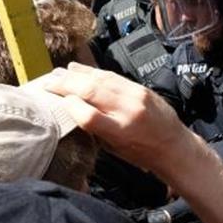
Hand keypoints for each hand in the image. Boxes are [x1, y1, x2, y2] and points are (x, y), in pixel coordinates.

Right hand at [40, 63, 191, 178]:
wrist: (174, 145)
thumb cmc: (141, 153)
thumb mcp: (114, 149)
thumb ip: (94, 129)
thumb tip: (70, 108)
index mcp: (121, 132)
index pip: (87, 115)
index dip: (69, 106)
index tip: (57, 101)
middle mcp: (128, 111)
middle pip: (91, 91)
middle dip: (66, 85)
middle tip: (48, 82)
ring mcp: (136, 96)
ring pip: (100, 79)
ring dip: (77, 74)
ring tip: (59, 73)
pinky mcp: (140, 87)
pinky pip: (112, 76)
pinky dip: (94, 72)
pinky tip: (80, 70)